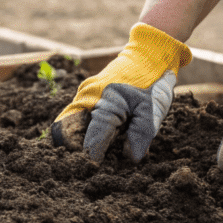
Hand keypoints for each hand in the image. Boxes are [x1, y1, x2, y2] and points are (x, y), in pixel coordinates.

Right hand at [51, 23, 191, 162]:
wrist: (148, 54)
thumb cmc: (152, 82)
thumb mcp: (152, 110)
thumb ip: (140, 135)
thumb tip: (129, 158)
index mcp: (103, 101)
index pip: (86, 137)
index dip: (90, 155)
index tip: (96, 168)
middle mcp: (86, 97)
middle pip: (69, 131)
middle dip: (79, 148)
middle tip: (97, 161)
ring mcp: (83, 94)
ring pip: (73, 124)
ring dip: (84, 138)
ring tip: (105, 148)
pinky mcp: (85, 95)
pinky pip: (80, 117)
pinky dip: (89, 129)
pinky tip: (108, 134)